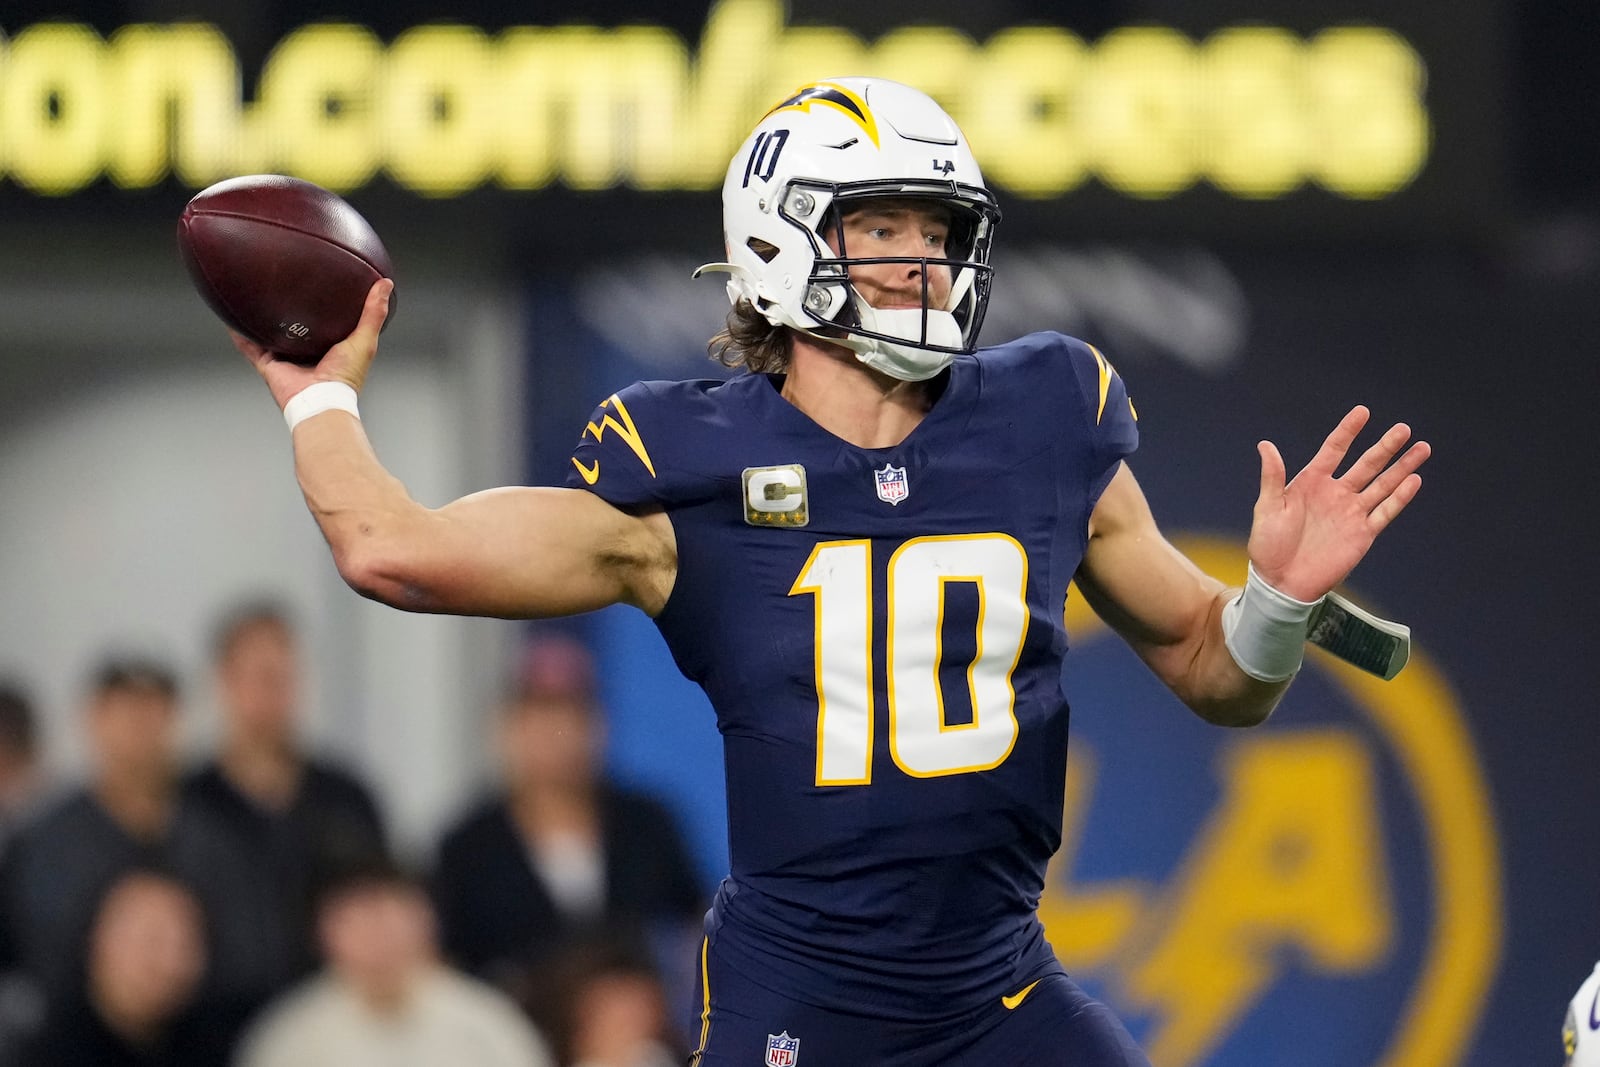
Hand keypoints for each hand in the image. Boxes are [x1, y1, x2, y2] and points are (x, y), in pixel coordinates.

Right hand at [230, 279, 393, 409]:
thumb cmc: (345, 378)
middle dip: (291, 310)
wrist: (320, 399)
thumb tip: (386, 285)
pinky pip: (250, 347)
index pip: (326, 323)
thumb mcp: (365, 339)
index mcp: (330, 348)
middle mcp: (307, 353)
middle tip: (285, 287)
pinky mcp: (269, 363)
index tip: (321, 287)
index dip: (325, 306)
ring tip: (255, 297)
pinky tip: (232, 320)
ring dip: (263, 320)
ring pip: (271, 334)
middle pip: (297, 327)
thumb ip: (374, 313)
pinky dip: (240, 335)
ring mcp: (287, 358)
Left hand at [1248, 405, 1429, 601]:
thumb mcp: (1267, 508)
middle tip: (1403, 429)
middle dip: (1385, 447)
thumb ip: (1272, 477)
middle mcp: (1335, 494)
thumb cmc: (1268, 546)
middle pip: (1366, 464)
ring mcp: (1351, 513)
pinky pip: (1385, 512)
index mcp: (1311, 483)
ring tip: (1422, 448)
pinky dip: (1400, 497)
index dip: (1348, 431)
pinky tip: (1414, 480)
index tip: (1363, 412)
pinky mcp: (1362, 534)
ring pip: (1382, 485)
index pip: (1334, 450)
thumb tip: (1265, 445)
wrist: (1282, 583)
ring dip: (1402, 467)